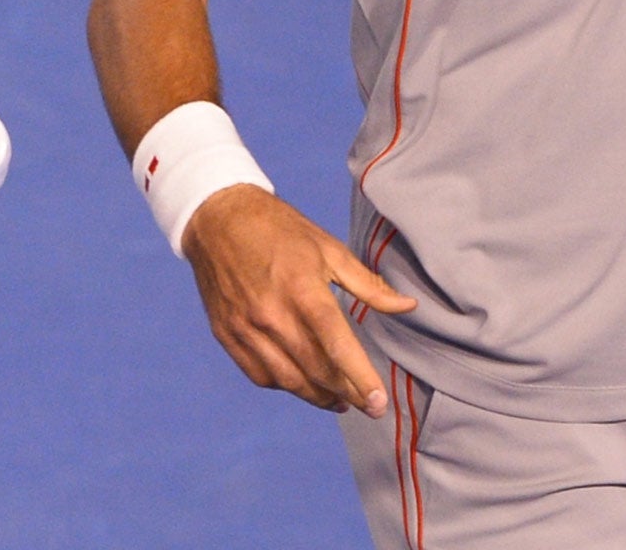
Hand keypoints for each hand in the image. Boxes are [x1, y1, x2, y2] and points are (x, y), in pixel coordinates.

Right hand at [179, 184, 416, 417]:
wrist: (217, 218)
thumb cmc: (280, 230)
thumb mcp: (328, 248)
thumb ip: (368, 285)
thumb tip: (408, 306)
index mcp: (302, 289)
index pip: (337, 345)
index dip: (361, 378)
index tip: (379, 402)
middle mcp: (272, 314)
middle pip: (315, 370)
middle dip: (347, 394)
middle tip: (369, 406)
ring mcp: (246, 328)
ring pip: (289, 380)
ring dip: (318, 397)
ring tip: (340, 401)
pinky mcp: (227, 335)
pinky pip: (260, 374)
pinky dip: (285, 385)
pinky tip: (302, 383)